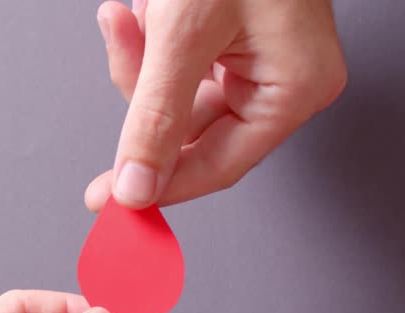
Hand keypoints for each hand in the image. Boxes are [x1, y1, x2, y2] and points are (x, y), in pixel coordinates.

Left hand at [85, 0, 346, 210]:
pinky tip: (142, 7)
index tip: (110, 202)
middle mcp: (283, 79)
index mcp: (293, 89)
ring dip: (142, 54)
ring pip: (176, 92)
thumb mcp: (184, 34)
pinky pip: (178, 60)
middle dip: (144, 87)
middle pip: (191, 128)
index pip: (217, 165)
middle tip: (124, 51)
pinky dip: (151, 36)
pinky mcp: (234, 36)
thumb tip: (137, 185)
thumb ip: (155, 116)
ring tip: (133, 11)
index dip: (159, 186)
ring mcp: (260, 58)